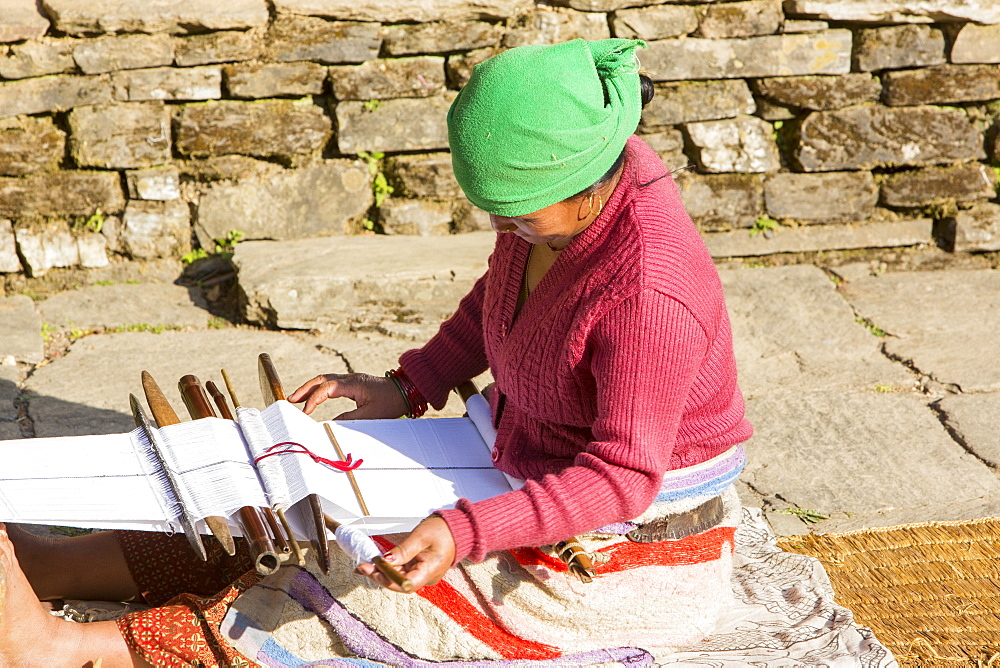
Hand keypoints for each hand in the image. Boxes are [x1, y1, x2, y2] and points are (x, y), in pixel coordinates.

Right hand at [288, 373, 407, 418]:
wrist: (405, 391)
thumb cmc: (391, 402)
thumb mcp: (371, 414)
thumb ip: (349, 419)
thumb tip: (329, 424)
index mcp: (353, 384)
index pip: (327, 388)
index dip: (314, 399)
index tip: (306, 411)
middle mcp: (350, 379)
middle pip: (321, 380)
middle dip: (304, 389)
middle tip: (290, 399)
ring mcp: (351, 380)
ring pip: (325, 380)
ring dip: (310, 388)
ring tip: (296, 398)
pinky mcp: (353, 384)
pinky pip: (331, 383)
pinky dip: (320, 389)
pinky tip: (314, 397)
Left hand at [357, 515, 455, 592]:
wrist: (458, 529)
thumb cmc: (443, 531)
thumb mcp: (421, 537)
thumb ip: (403, 550)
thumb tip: (386, 560)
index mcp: (430, 570)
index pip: (405, 584)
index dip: (387, 580)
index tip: (372, 569)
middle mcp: (427, 577)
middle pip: (400, 583)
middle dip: (380, 575)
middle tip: (362, 567)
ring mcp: (424, 574)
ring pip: (400, 578)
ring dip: (383, 572)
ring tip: (366, 565)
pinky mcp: (421, 570)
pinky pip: (404, 572)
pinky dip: (391, 568)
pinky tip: (379, 564)